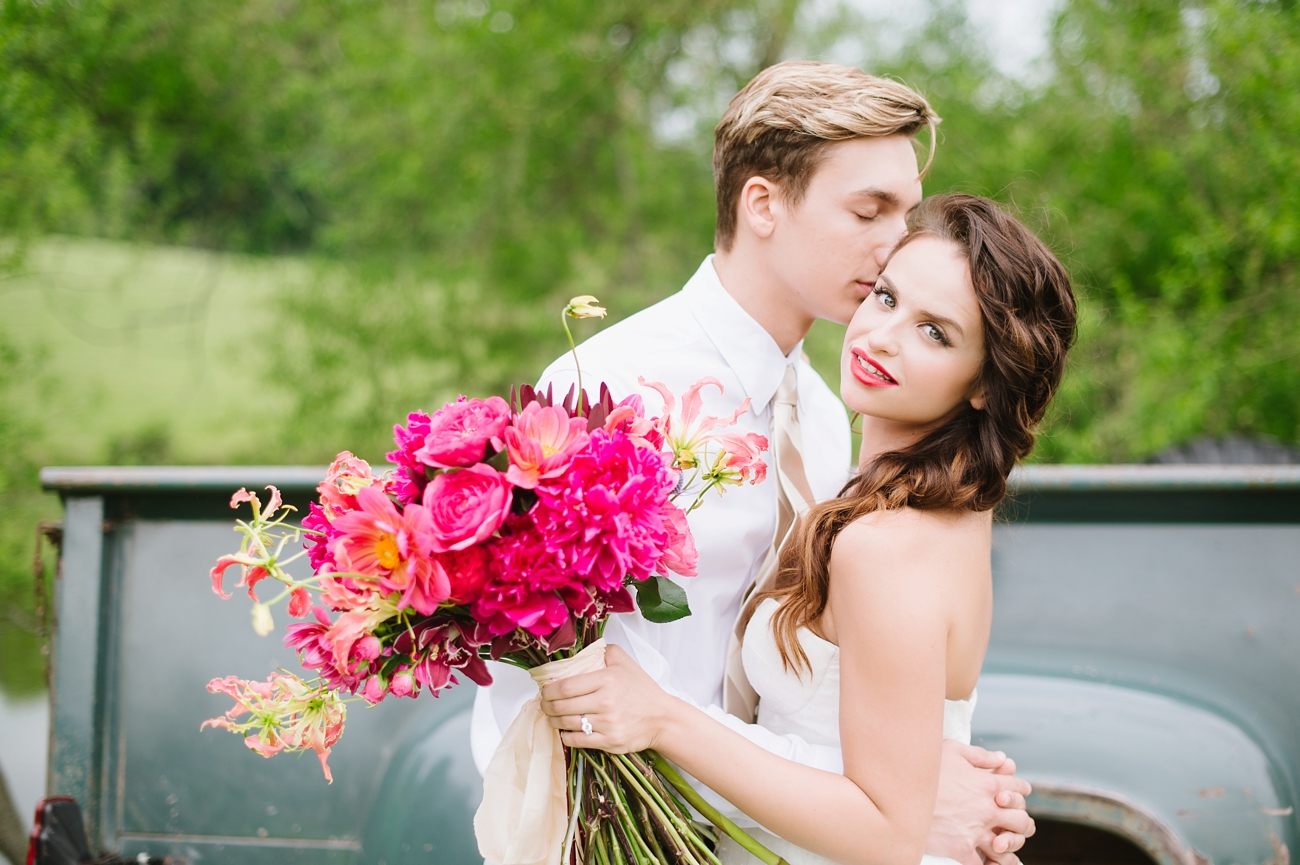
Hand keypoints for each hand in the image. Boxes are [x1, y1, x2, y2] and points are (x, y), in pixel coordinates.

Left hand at [540, 644, 678, 752]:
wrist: (662, 718)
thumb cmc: (642, 690)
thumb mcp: (625, 662)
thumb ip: (603, 651)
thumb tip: (581, 649)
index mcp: (606, 680)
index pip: (565, 686)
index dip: (548, 690)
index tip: (545, 691)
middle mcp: (605, 702)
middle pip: (561, 706)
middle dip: (547, 706)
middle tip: (545, 704)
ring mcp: (607, 724)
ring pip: (566, 724)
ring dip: (554, 721)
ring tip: (553, 717)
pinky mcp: (609, 741)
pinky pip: (577, 741)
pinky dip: (566, 736)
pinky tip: (566, 731)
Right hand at [925, 741, 1034, 864]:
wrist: (901, 795)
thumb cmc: (925, 771)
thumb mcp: (951, 751)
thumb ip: (980, 755)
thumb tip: (1002, 759)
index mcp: (988, 785)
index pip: (1019, 789)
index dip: (1021, 790)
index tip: (1018, 793)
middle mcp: (989, 809)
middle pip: (1022, 821)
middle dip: (1022, 822)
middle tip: (1016, 823)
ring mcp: (978, 832)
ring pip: (1010, 846)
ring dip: (1010, 846)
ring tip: (1005, 847)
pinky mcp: (963, 850)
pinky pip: (985, 863)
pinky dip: (989, 863)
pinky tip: (987, 860)